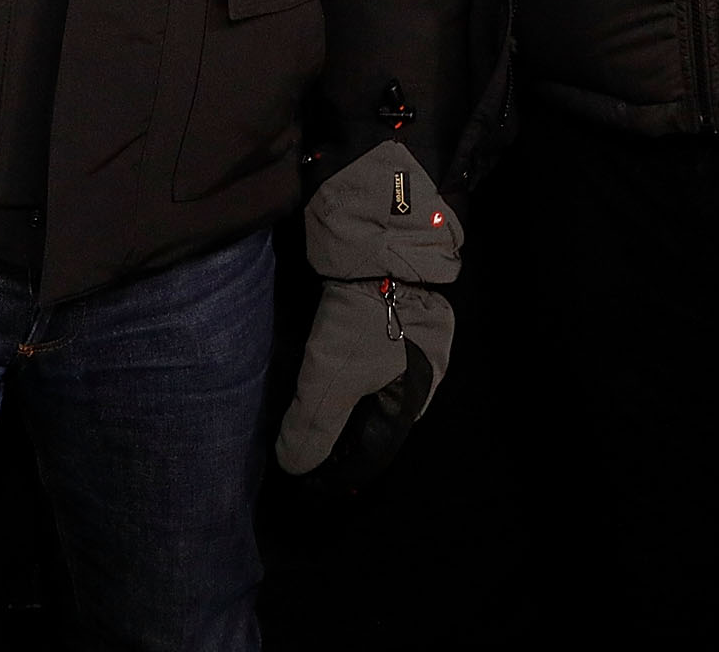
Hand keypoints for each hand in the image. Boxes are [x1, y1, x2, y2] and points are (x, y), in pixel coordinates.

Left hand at [275, 141, 463, 488]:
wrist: (379, 236)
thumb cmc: (363, 317)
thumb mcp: (330, 378)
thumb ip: (313, 427)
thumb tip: (295, 467)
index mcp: (419, 393)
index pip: (381, 447)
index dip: (346, 467)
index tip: (314, 481)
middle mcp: (423, 367)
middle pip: (380, 416)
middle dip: (345, 436)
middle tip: (306, 449)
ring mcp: (411, 332)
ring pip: (374, 383)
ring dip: (343, 401)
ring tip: (306, 415)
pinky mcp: (394, 305)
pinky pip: (368, 352)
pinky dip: (344, 368)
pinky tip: (321, 369)